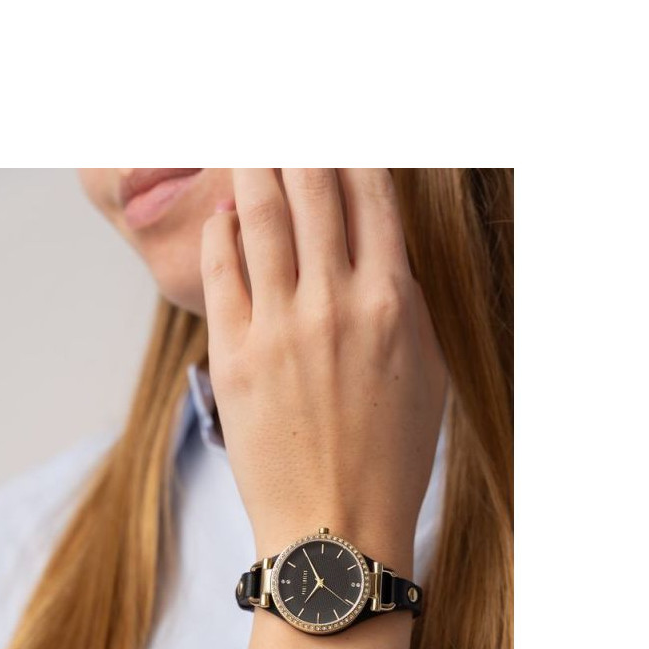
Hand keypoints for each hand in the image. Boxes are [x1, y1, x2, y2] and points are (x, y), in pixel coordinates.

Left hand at [201, 170, 446, 648]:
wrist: (336, 529)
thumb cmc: (390, 457)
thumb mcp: (426, 370)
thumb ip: (404, 298)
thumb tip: (381, 244)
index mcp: (394, 300)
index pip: (371, 192)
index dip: (352, 147)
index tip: (339, 126)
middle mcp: (337, 301)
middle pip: (313, 186)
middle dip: (298, 140)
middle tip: (285, 120)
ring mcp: (281, 325)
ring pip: (261, 213)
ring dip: (253, 164)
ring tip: (248, 141)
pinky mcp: (234, 354)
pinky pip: (222, 267)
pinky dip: (221, 230)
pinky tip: (223, 213)